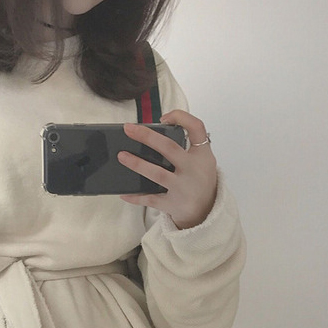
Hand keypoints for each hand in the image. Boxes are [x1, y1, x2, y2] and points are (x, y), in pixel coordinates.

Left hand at [118, 110, 217, 228]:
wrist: (206, 210)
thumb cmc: (199, 180)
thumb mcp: (201, 160)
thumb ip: (185, 147)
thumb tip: (150, 136)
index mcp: (202, 155)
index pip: (197, 128)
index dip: (180, 117)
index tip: (163, 117)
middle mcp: (193, 170)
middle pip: (169, 148)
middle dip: (147, 137)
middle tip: (129, 129)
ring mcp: (183, 188)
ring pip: (157, 174)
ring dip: (137, 164)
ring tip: (121, 156)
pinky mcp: (173, 204)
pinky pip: (150, 199)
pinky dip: (136, 197)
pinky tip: (123, 192)